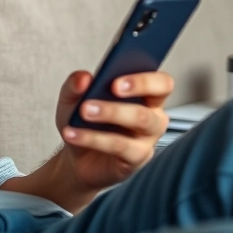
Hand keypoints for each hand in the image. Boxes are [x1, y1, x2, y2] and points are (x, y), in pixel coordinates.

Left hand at [55, 70, 173, 191]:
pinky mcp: (137, 158)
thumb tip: (84, 77)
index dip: (145, 76)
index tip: (121, 74)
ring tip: (85, 111)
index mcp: (143, 94)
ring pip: (142, 119)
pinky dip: (93, 138)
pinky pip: (121, 146)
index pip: (160, 81)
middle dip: (137, 86)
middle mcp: (153, 114)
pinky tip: (73, 134)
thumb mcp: (72, 100)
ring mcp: (148, 138)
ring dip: (112, 112)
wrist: (77, 157)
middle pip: (159, 95)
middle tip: (112, 87)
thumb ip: (75, 85)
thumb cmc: (83, 122)